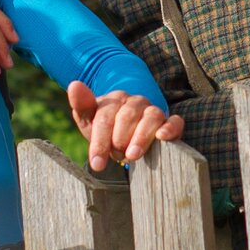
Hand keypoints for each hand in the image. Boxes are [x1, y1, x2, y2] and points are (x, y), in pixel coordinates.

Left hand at [67, 82, 184, 170]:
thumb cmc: (106, 128)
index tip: (96, 164)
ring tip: (131, 156)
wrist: (127, 132)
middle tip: (116, 156)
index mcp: (114, 99)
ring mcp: (153, 111)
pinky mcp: (169, 122)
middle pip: (127, 117)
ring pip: (151, 117)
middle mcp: (135, 102)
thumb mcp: (89, 120)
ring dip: (140, 138)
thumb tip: (74, 84)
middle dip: (119, 140)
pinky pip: (174, 122)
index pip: (105, 118)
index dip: (100, 142)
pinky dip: (170, 128)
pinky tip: (162, 137)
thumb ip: (81, 104)